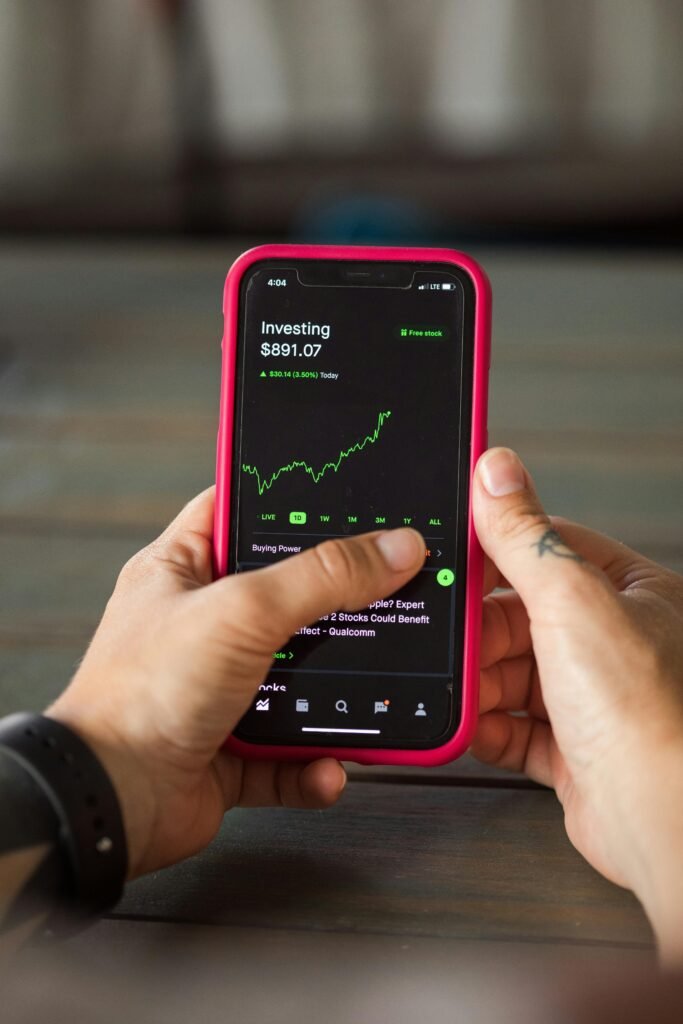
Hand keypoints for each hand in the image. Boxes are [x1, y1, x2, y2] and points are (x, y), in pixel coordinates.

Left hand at [47, 488, 424, 878]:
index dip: (286, 501)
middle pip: (286, 599)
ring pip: (299, 681)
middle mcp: (201, 628)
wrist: (111, 801)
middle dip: (335, 606)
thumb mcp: (241, 612)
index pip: (239, 513)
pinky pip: (292, 754)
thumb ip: (321, 577)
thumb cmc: (139, 695)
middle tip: (383, 593)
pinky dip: (315, 765)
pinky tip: (328, 765)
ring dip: (336, 695)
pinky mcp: (232, 750)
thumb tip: (391, 548)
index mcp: (183, 573)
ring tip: (371, 687)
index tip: (342, 498)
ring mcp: (218, 690)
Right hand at [471, 447, 682, 963]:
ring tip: (458, 689)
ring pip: (515, 674)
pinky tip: (472, 726)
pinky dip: (489, 727)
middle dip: (480, 634)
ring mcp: (596, 699)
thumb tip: (496, 471)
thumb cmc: (647, 714)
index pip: (550, 552)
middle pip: (522, 618)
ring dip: (480, 683)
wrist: (663, 825)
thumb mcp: (572, 601)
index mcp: (632, 594)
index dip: (496, 555)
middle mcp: (618, 643)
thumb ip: (526, 537)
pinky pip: (516, 728)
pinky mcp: (576, 751)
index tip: (451, 560)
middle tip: (449, 641)